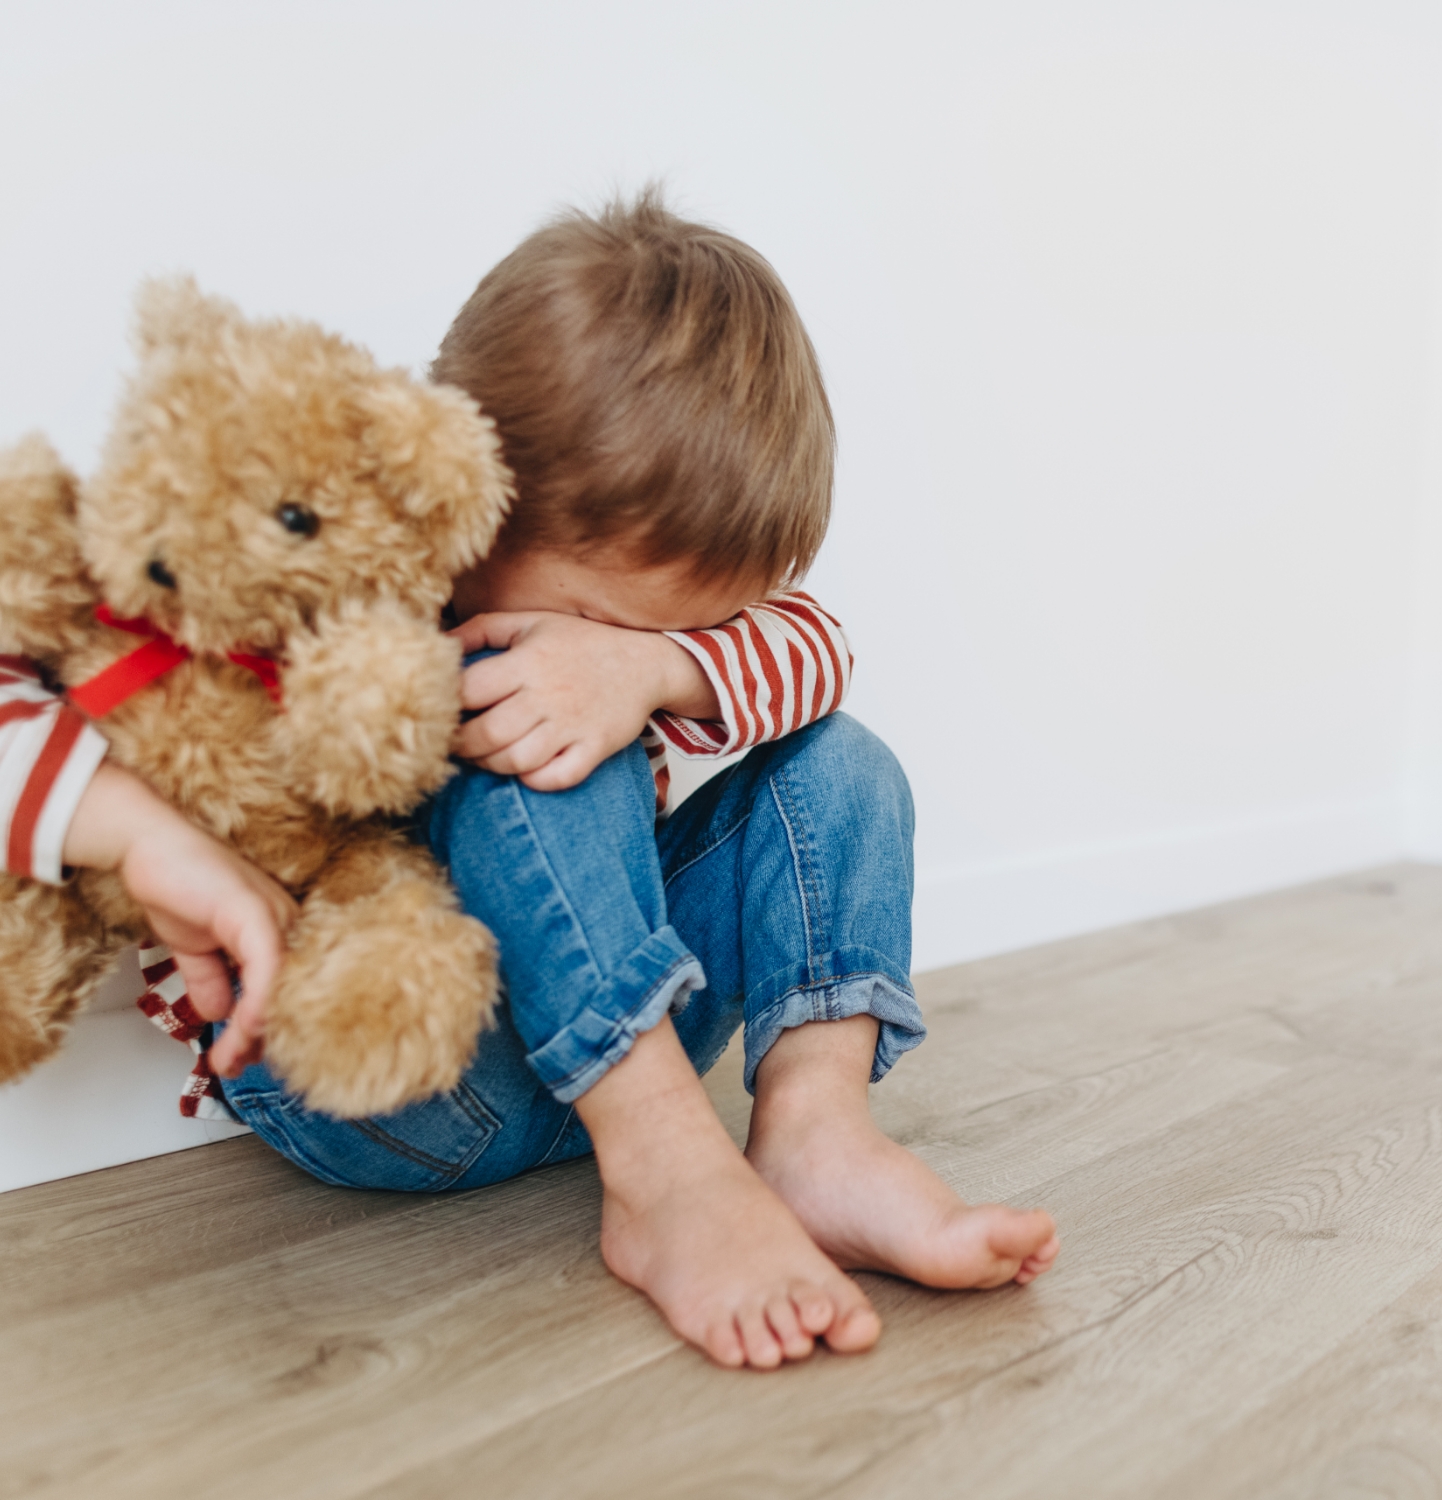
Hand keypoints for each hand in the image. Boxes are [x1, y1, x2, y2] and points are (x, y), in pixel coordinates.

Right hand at [64, 764, 297, 1075]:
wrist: (147, 844)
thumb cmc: (176, 882)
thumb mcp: (195, 946)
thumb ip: (209, 980)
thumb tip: (216, 1012)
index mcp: (277, 931)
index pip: (286, 990)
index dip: (268, 1029)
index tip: (244, 1058)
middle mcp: (285, 922)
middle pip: (292, 993)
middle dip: (264, 1039)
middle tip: (237, 1066)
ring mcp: (274, 915)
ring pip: (282, 986)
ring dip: (254, 1031)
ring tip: (230, 1058)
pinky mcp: (255, 911)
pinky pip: (266, 967)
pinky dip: (256, 1004)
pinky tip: (239, 1029)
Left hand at [452, 611, 720, 789]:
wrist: (645, 663)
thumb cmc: (582, 643)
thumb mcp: (530, 622)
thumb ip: (481, 629)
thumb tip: (440, 644)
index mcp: (528, 661)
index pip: (469, 690)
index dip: (446, 705)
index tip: (441, 711)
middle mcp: (549, 694)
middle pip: (487, 733)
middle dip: (461, 745)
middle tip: (455, 743)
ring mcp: (573, 725)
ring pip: (516, 761)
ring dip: (490, 765)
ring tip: (484, 756)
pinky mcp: (595, 748)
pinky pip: (556, 777)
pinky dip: (533, 780)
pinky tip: (524, 768)